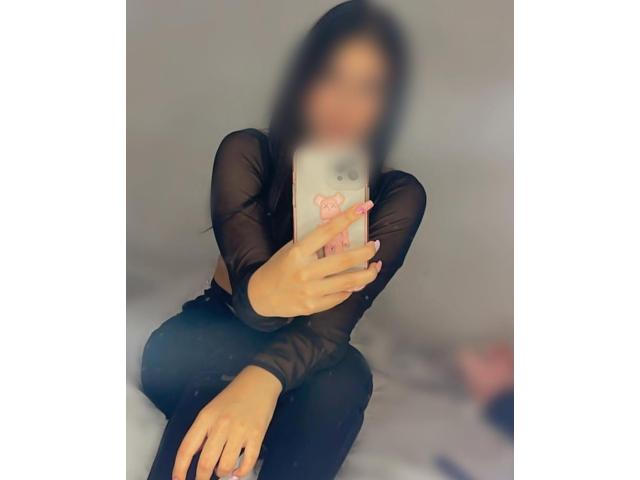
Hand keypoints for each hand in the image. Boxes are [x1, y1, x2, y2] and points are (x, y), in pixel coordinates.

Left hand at [172, 366, 281, 479]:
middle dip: (202, 478)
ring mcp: (240, 431)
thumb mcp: (211, 410)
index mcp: (206, 418)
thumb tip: (193, 455)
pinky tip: (237, 471)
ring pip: (225, 466)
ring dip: (222, 474)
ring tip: (222, 470)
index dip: (179, 469)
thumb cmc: (233, 396)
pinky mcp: (257, 435)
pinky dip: (241, 472)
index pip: (186, 449)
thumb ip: (202, 431)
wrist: (259, 382)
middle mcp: (221, 425)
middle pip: (206, 463)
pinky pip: (247, 462)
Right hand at [248, 200, 381, 317]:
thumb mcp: (290, 249)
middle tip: (375, 245)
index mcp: (298, 252)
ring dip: (367, 274)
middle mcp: (305, 271)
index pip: (327, 231)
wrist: (261, 296)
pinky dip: (351, 289)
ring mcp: (310, 291)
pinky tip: (356, 283)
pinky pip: (340, 296)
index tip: (363, 208)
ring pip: (348, 282)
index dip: (347, 218)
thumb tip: (340, 233)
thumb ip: (312, 244)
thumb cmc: (278, 268)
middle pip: (344, 260)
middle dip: (365, 252)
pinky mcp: (313, 306)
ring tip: (375, 266)